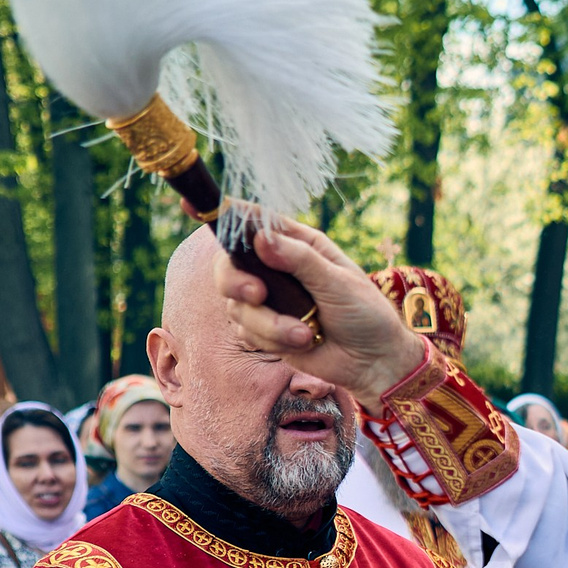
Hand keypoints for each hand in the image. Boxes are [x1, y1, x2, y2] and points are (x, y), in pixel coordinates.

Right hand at [218, 218, 427, 408]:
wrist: (374, 362)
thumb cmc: (366, 314)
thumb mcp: (339, 282)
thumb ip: (301, 260)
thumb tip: (261, 239)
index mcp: (297, 244)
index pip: (253, 222)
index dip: (224, 214)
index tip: (193, 206)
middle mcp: (275, 268)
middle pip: (228, 264)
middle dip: (235, 282)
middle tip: (257, 295)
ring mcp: (267, 301)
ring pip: (236, 305)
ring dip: (270, 324)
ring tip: (306, 333)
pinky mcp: (264, 330)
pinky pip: (247, 332)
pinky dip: (273, 339)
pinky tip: (304, 342)